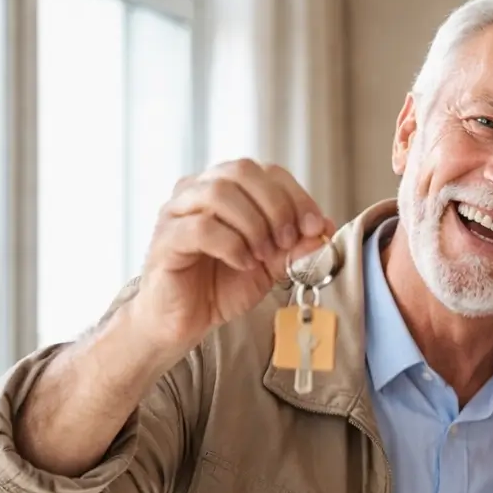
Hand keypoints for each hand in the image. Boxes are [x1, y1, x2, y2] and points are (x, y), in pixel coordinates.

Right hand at [132, 159, 337, 356]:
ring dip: (253, 225)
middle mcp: (197, 191)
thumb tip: (325, 228)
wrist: (183, 321)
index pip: (266, 171)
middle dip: (276, 206)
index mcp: (225, 189)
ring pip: (219, 193)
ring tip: (263, 256)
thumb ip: (295, 247)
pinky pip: (200, 227)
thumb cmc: (221, 287)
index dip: (296, 195)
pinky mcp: (166, 239)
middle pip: (242, 171)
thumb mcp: (270, 266)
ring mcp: (177, 212)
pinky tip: (242, 263)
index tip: (315, 227)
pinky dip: (231, 245)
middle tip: (286, 241)